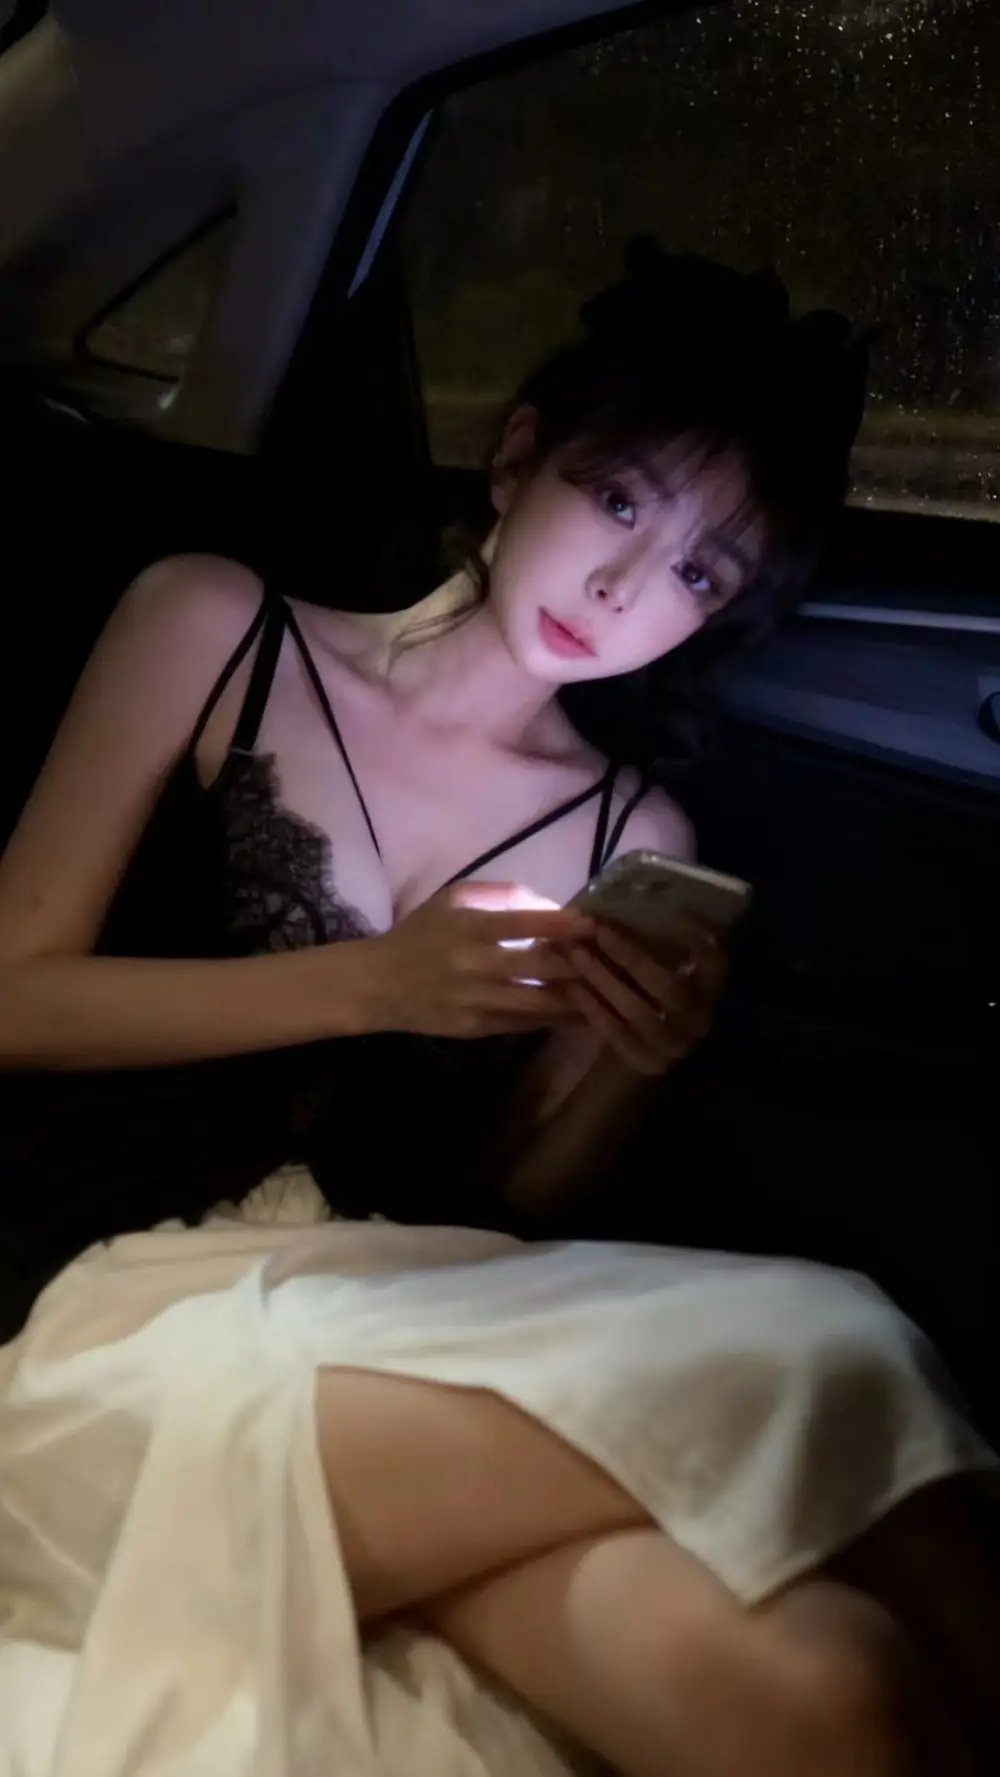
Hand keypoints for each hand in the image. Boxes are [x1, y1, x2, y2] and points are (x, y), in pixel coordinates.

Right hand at [366, 882, 594, 1039]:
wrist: (378, 984)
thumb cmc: (421, 934)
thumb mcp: (453, 899)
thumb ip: (500, 894)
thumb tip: (549, 904)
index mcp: (471, 927)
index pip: (526, 924)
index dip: (564, 925)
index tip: (595, 924)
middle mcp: (476, 965)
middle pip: (540, 968)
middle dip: (579, 964)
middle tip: (609, 960)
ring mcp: (477, 1001)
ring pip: (539, 1003)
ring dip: (575, 997)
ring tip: (605, 990)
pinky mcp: (477, 1028)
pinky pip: (525, 1024)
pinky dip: (555, 1019)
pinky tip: (582, 1014)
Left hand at [562, 915, 726, 1076]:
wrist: (631, 1067)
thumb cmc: (644, 1004)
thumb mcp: (655, 976)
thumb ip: (651, 949)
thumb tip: (617, 904)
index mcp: (707, 993)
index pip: (715, 966)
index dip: (698, 941)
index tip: (672, 912)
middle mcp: (698, 1021)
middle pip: (668, 987)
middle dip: (631, 956)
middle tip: (600, 930)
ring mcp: (672, 1047)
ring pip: (637, 1010)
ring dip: (603, 978)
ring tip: (575, 952)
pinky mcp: (644, 1063)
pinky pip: (615, 1031)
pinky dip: (592, 1006)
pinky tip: (571, 985)